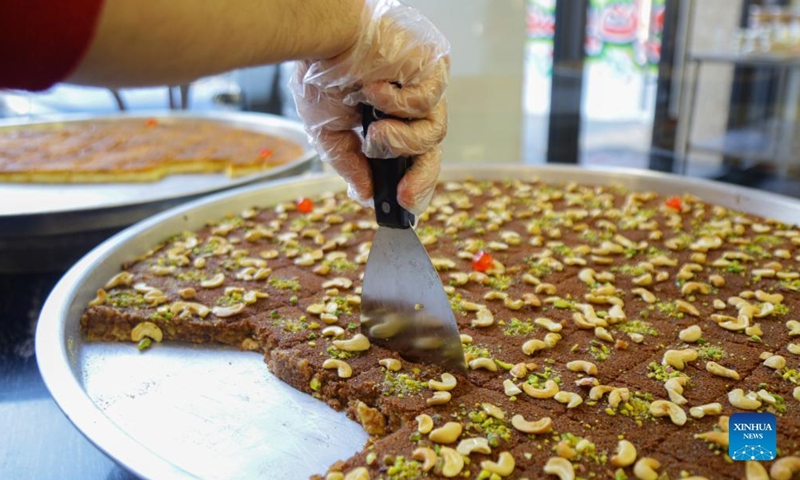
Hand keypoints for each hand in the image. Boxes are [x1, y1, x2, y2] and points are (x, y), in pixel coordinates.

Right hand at [291, 0, 448, 214]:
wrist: (321, 34)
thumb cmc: (321, 70)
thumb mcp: (328, 130)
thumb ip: (348, 163)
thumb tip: (363, 193)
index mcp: (390, 117)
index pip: (412, 155)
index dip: (410, 181)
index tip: (400, 205)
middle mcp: (412, 103)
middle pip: (431, 149)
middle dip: (419, 178)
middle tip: (402, 197)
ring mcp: (425, 85)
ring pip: (433, 132)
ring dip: (400, 141)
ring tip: (374, 133)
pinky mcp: (432, 66)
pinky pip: (427, 103)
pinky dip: (397, 104)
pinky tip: (374, 91)